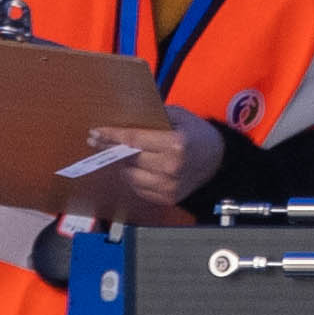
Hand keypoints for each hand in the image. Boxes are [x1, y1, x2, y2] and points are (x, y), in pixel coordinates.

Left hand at [86, 114, 228, 217]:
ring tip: (119, 154)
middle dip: (110, 149)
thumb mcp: (179, 115)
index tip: (95, 133)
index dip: (112, 136)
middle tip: (95, 141)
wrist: (217, 162)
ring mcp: (169, 186)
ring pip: (130, 176)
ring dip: (121, 165)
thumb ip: (153, 116)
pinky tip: (134, 167)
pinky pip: (139, 188)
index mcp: (175, 144)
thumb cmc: (197, 134)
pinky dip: (133, 177)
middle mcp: (171, 168)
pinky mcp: (167, 198)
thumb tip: (124, 116)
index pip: (134, 140)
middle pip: (129, 158)